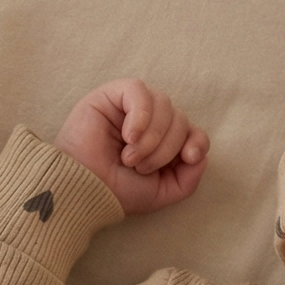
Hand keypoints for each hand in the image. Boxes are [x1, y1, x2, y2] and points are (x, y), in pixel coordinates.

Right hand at [54, 78, 208, 214]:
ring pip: (164, 104)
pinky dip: (140, 116)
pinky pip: (139, 91)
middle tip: (140, 167)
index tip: (189, 157)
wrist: (83, 189)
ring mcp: (131, 107)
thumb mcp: (161, 193)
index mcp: (162, 143)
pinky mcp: (112, 94)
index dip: (197, 141)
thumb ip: (189, 179)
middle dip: (166, 147)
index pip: (193, 131)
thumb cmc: (116, 192)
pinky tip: (128, 136)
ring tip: (130, 157)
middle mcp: (150, 122)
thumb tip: (201, 155)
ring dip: (152, 137)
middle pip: (180, 119)